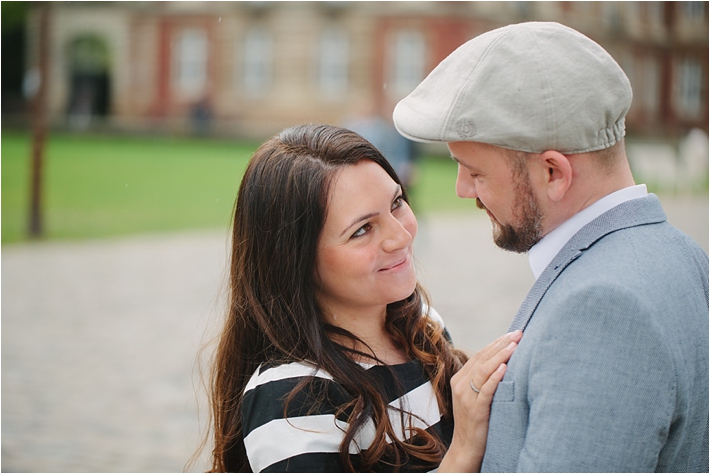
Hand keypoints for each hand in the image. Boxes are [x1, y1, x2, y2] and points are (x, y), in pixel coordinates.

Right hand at [438, 330, 521, 471]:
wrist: (466, 448)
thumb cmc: (476, 421)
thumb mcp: (475, 396)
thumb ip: (483, 380)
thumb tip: (503, 362)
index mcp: (459, 379)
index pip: (480, 355)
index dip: (496, 343)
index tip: (513, 334)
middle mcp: (460, 385)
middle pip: (482, 359)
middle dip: (502, 344)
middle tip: (519, 333)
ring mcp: (466, 397)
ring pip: (484, 371)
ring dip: (500, 356)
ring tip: (515, 345)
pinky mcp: (475, 410)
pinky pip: (486, 390)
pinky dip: (495, 378)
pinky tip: (505, 368)